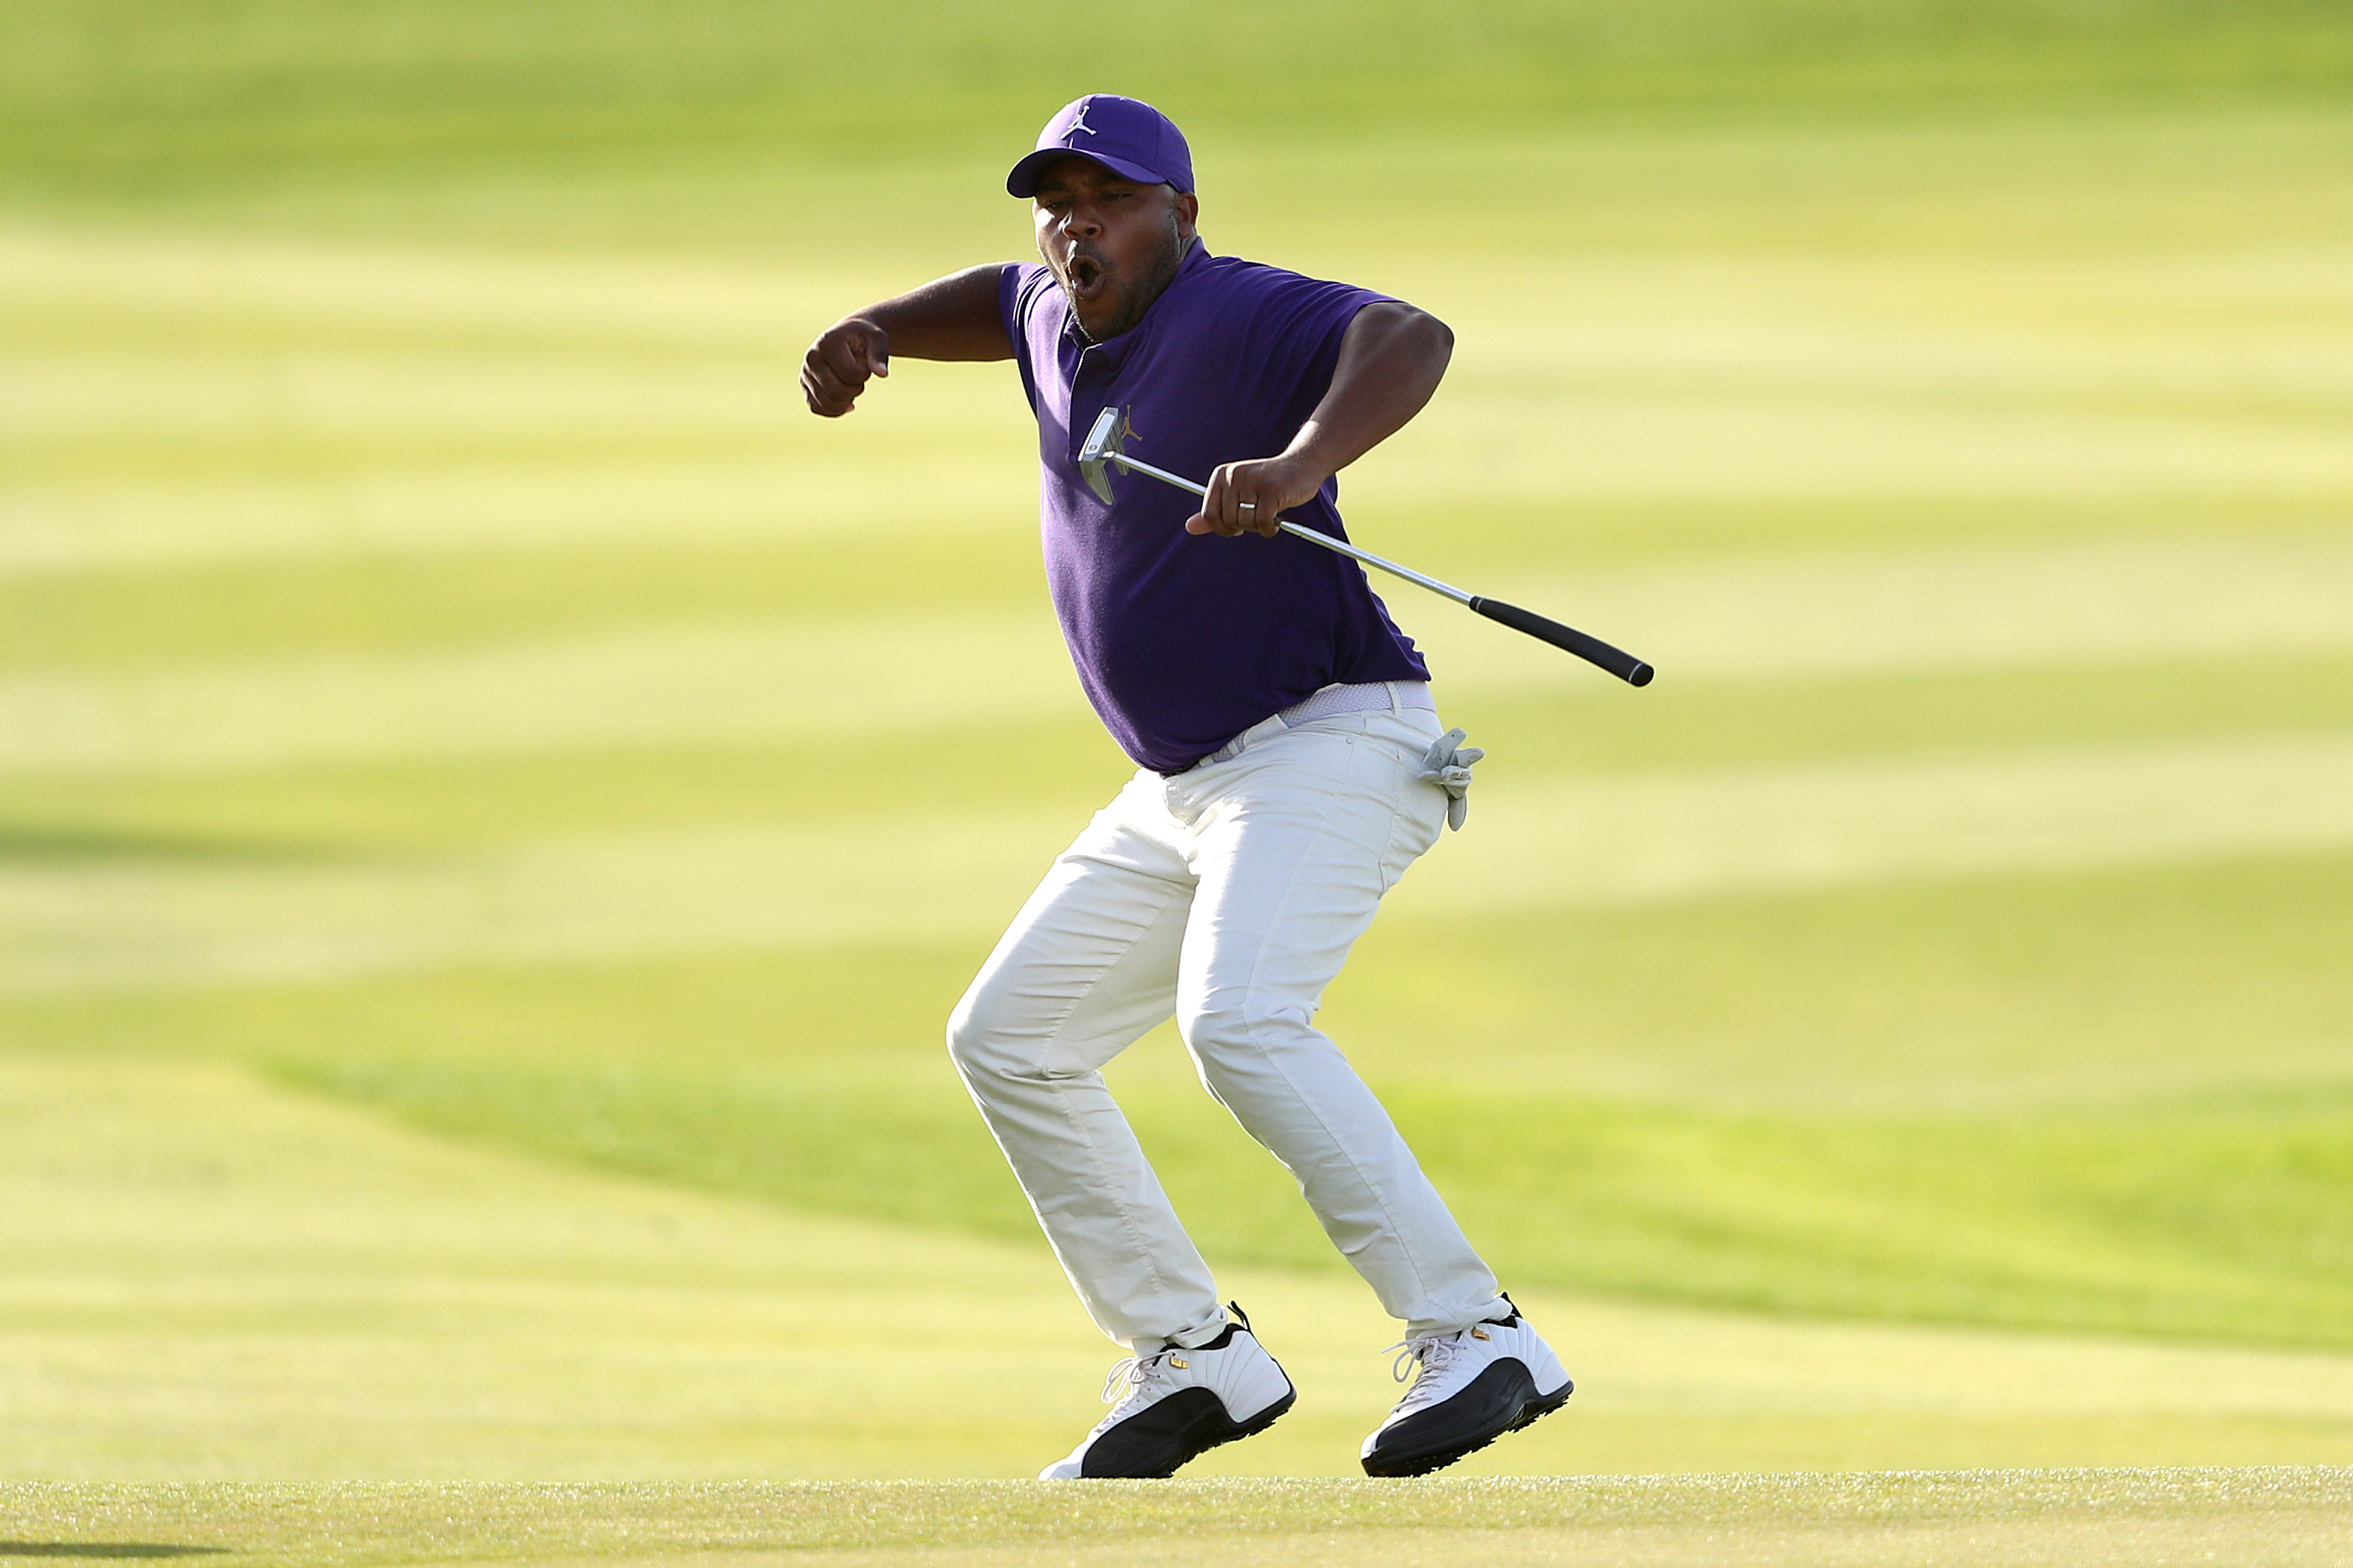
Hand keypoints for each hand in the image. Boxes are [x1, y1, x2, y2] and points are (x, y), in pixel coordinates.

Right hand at [800, 317, 890, 416]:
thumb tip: (882, 374)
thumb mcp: (877, 339)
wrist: (849, 336)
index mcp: (827, 343)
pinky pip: (818, 408)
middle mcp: (811, 358)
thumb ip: (879, 355)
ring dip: (847, 399)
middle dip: (855, 389)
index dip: (865, 375)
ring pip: (827, 403)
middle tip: (859, 377)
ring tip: (850, 383)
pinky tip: (846, 399)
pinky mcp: (804, 386)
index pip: (850, 374)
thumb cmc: (864, 337)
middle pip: (836, 392)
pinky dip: (835, 409)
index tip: (866, 365)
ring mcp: (805, 373)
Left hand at [1185, 454, 1329, 537]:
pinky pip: (1262, 523)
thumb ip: (1214, 512)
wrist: (1301, 466)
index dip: (1223, 528)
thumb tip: (1189, 527)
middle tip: (1259, 516)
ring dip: (1259, 527)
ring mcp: (1252, 481)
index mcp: (1221, 475)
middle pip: (1229, 521)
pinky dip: (1269, 529)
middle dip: (1245, 527)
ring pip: (1245, 523)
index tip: (1237, 526)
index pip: (1209, 515)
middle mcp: (1233, 475)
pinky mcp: (1271, 490)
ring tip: (1269, 514)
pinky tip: (1276, 522)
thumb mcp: (1237, 496)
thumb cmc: (1267, 485)